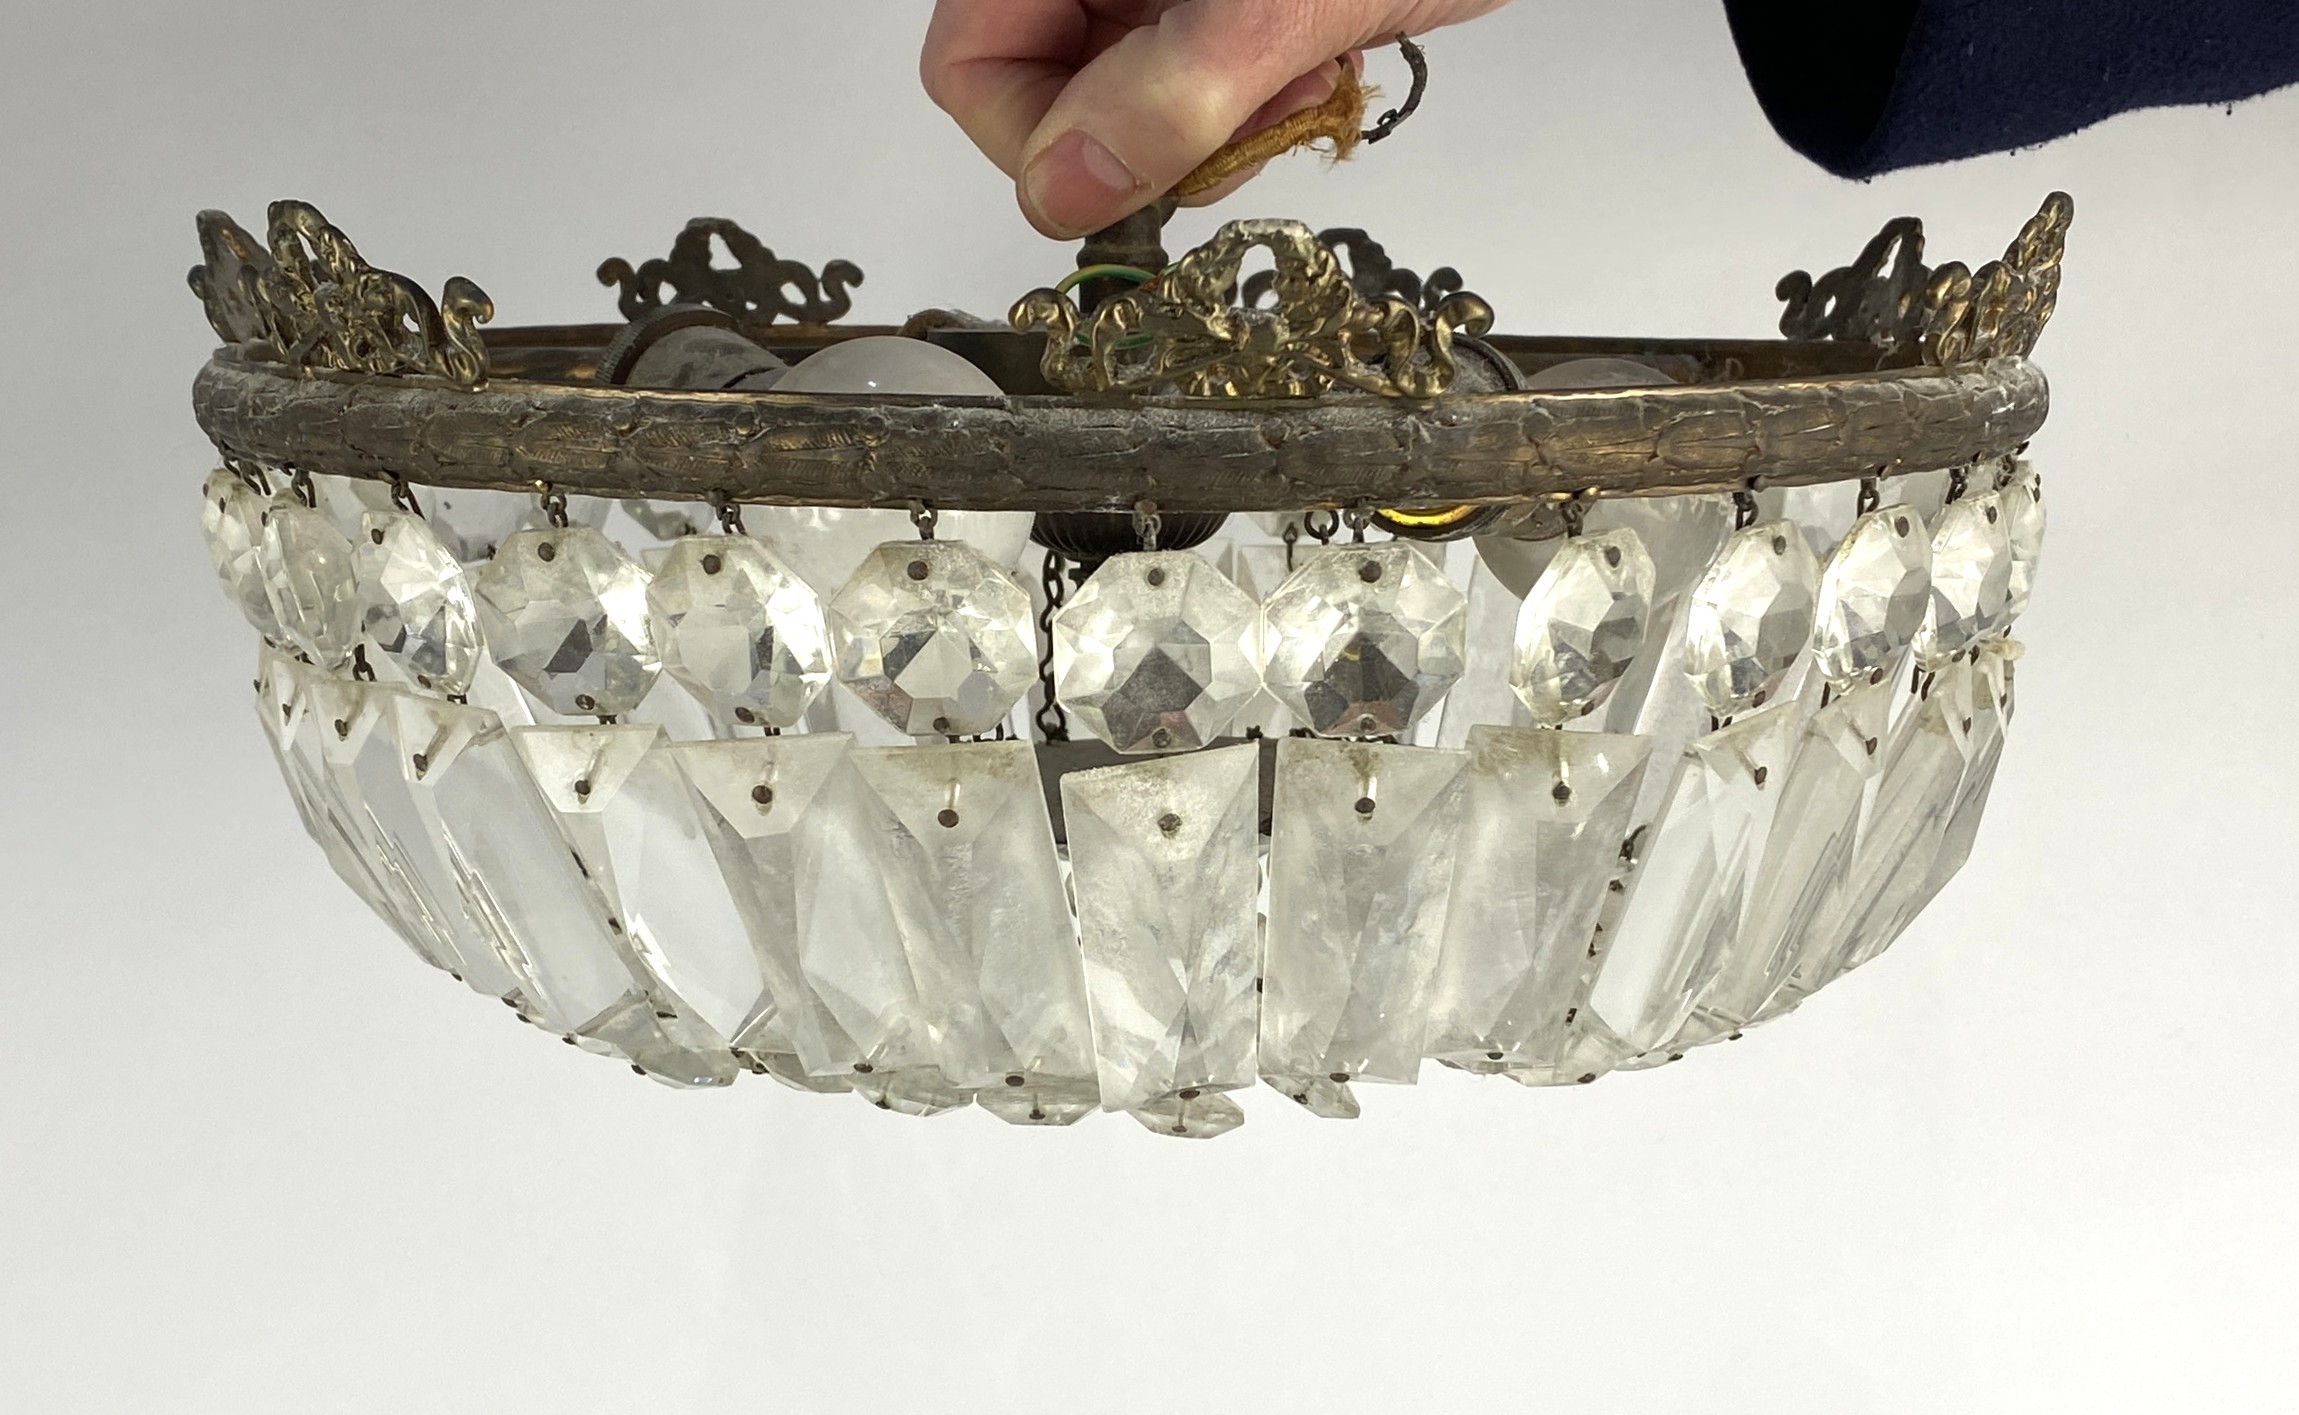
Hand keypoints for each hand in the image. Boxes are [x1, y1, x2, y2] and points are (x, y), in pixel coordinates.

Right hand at [921, 1, 1511, 239]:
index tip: (1135, 172)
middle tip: (1237, 118)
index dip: (1042, 141)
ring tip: (1291, 81)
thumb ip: (1168, 94)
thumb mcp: (1276, 1)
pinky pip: (1187, 83)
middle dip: (1146, 132)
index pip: (971, 65)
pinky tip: (1307, 69)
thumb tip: (1067, 187)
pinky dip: (1246, 102)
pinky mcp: (1211, 2)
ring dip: (1207, 126)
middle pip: (1042, 88)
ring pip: (1120, 99)